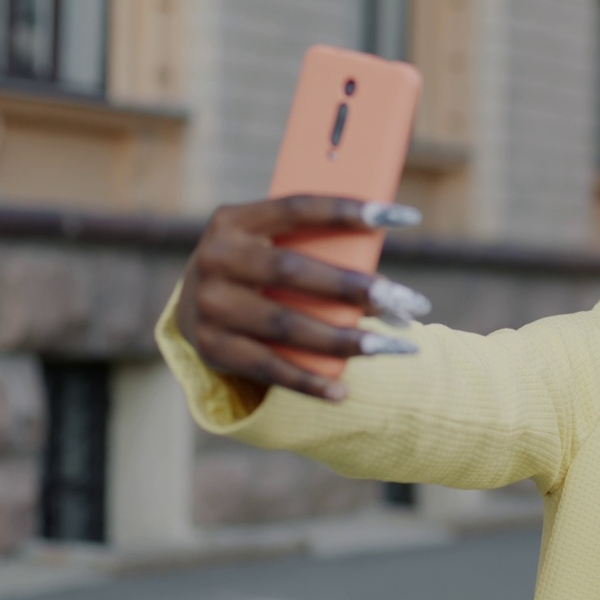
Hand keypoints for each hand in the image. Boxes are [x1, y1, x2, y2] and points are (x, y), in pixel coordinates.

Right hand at [175, 195, 429, 401]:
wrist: (192, 307)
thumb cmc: (256, 267)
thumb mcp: (268, 242)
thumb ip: (311, 245)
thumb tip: (385, 280)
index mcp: (234, 221)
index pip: (298, 208)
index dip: (350, 210)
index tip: (404, 217)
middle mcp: (216, 259)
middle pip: (293, 272)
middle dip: (355, 288)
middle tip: (406, 301)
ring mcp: (210, 306)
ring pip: (286, 325)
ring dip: (342, 339)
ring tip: (389, 347)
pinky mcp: (213, 348)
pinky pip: (268, 368)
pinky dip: (308, 382)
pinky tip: (343, 391)